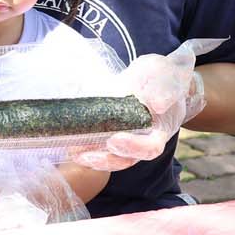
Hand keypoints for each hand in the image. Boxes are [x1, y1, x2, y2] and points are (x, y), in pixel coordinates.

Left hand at [76, 39, 221, 171]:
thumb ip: (163, 88)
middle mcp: (143, 140)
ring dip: (92, 158)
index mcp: (159, 129)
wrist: (154, 79)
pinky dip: (85, 148)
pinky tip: (70, 145)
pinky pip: (99, 146)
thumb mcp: (165, 75)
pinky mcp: (110, 132)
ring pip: (111, 157)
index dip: (133, 147)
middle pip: (127, 159)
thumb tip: (157, 104)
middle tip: (87, 154)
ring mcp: (126, 138)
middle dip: (106, 158)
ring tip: (74, 153)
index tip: (114, 139)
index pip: (150, 147)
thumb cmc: (162, 78)